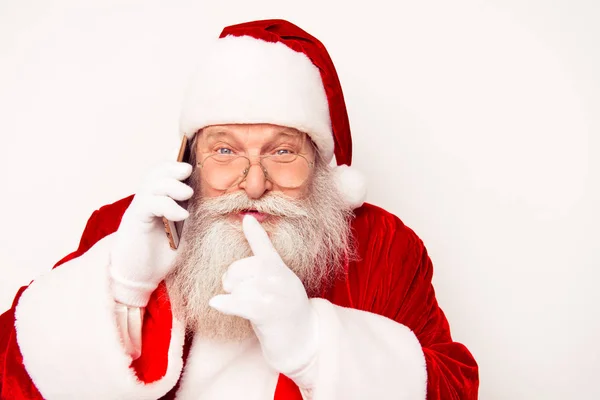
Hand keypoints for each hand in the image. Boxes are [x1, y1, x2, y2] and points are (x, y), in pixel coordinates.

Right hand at [109, 160, 192, 306]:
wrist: (140, 277)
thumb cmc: (162, 254)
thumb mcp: (185, 230)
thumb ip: (193, 212)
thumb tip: (214, 198)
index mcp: (160, 198)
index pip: (167, 173)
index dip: (176, 160)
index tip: (192, 150)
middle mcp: (148, 199)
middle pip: (156, 172)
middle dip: (172, 166)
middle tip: (188, 168)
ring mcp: (140, 209)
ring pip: (151, 184)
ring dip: (171, 184)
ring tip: (187, 193)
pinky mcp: (136, 221)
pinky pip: (149, 204)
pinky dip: (167, 206)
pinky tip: (181, 214)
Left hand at [209, 215, 318, 386]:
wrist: (304, 338)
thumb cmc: (288, 310)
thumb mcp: (284, 284)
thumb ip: (268, 271)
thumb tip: (237, 270)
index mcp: (281, 268)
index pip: (265, 247)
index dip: (255, 232)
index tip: (247, 219)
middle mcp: (277, 278)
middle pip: (238, 269)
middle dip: (233, 280)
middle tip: (242, 293)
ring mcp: (272, 294)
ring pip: (236, 288)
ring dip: (235, 299)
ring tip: (251, 308)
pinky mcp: (264, 312)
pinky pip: (237, 302)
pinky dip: (224, 303)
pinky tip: (216, 303)